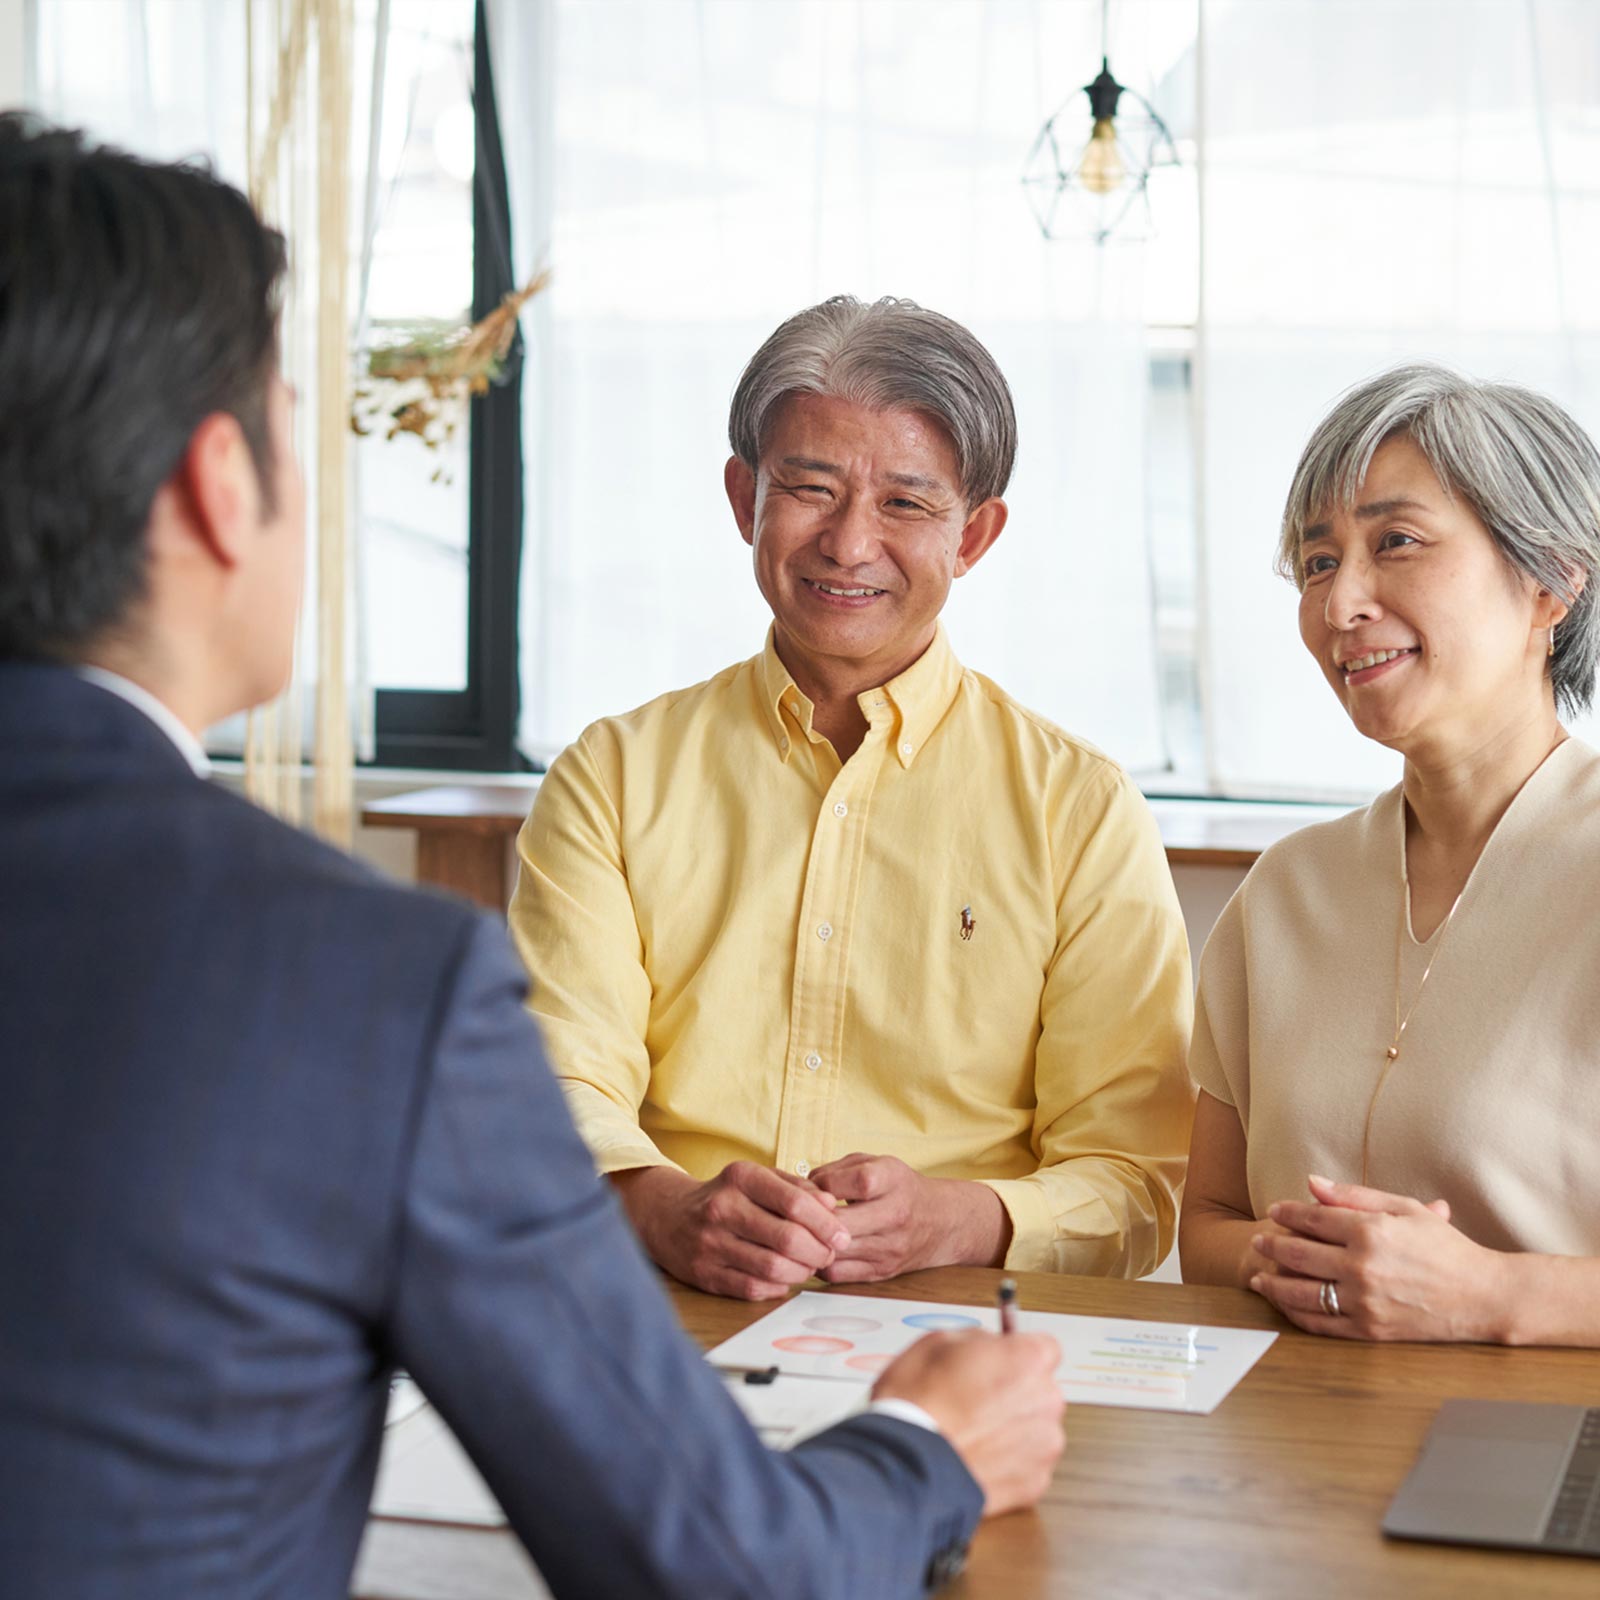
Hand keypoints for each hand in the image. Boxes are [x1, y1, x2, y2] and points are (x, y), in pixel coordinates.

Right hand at [613, 1162, 849, 1300]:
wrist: (667, 1216)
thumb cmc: (725, 1196)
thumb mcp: (757, 1178)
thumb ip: (796, 1188)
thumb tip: (831, 1206)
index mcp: (741, 1178)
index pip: (796, 1203)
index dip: (826, 1223)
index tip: (842, 1235)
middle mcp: (723, 1208)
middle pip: (788, 1239)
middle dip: (819, 1251)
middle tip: (829, 1254)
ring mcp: (711, 1243)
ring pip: (773, 1268)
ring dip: (801, 1272)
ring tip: (809, 1266)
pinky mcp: (705, 1274)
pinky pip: (752, 1289)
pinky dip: (777, 1288)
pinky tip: (784, 1279)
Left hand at [809, 1154, 1008, 1280]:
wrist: (941, 1221)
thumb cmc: (899, 1187)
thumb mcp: (875, 1163)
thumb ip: (836, 1170)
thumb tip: (801, 1188)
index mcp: (892, 1179)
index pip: (849, 1183)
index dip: (821, 1186)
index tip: (810, 1187)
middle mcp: (894, 1215)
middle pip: (840, 1223)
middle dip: (810, 1220)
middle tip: (795, 1216)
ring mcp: (889, 1248)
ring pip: (835, 1252)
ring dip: (811, 1244)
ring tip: (801, 1234)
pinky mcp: (881, 1272)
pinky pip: (837, 1274)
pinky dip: (820, 1264)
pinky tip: (816, 1250)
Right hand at [873, 1329, 1064, 1515]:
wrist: (908, 1466)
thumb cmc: (919, 1403)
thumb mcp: (937, 1342)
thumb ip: (978, 1339)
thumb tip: (986, 1345)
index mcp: (1027, 1360)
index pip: (1045, 1348)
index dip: (1018, 1354)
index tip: (1002, 1361)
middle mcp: (1046, 1401)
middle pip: (1040, 1390)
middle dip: (1014, 1393)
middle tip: (976, 1399)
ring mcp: (1044, 1445)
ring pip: (1034, 1429)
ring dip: (1012, 1429)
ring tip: (972, 1434)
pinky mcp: (1035, 1483)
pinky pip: (1027, 1464)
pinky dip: (1007, 1462)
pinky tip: (976, 1458)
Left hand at [1249, 1174, 1503, 1341]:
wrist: (1484, 1297)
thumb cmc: (1447, 1248)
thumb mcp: (1406, 1209)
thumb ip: (1355, 1195)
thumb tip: (1311, 1183)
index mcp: (1371, 1232)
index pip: (1312, 1219)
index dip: (1287, 1213)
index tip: (1274, 1210)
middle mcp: (1363, 1268)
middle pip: (1298, 1254)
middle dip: (1271, 1245)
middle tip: (1258, 1240)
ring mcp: (1365, 1303)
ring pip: (1301, 1292)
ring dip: (1273, 1282)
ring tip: (1259, 1275)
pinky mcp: (1370, 1331)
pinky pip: (1320, 1324)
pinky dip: (1295, 1313)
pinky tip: (1284, 1303)